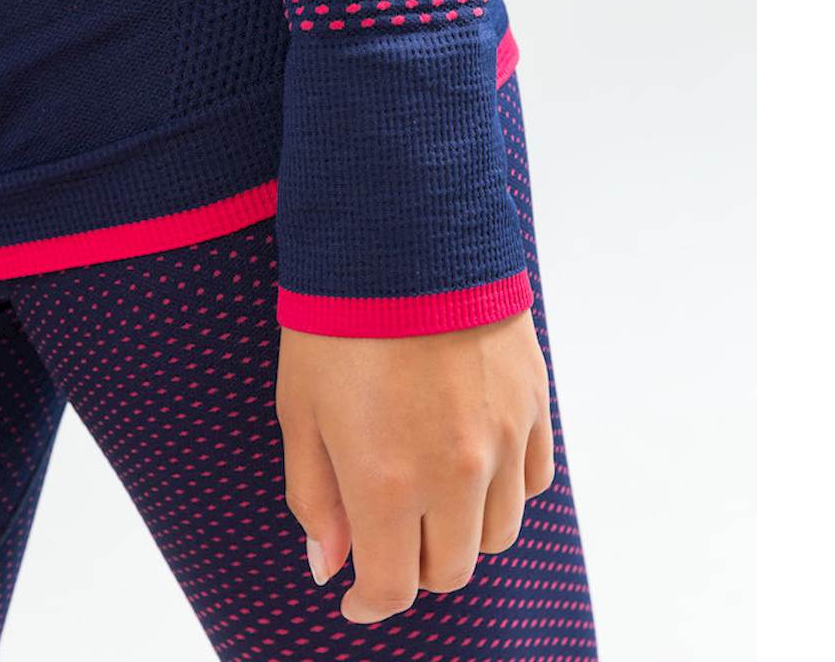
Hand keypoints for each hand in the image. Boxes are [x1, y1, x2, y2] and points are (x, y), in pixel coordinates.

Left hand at [275, 310, 555, 622]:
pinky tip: (472, 461)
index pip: (393, 587)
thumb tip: (330, 564)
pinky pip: (531, 480)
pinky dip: (503, 489)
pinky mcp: (533, 402)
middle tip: (387, 535)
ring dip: (461, 530)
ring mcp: (504, 437)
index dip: (370, 600)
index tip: (356, 593)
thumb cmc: (338, 318)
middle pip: (451, 568)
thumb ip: (315, 496)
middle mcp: (456, 472)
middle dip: (413, 565)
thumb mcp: (300, 408)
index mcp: (387, 481)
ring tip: (429, 494)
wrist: (404, 233)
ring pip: (498, 531)